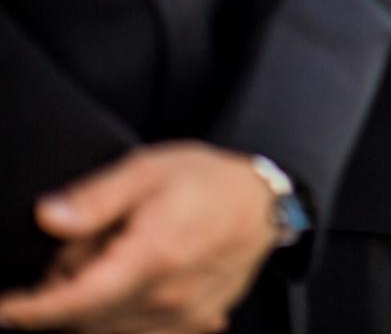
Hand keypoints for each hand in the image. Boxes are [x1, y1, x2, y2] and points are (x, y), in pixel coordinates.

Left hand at [0, 142, 278, 332]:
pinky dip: (121, 315)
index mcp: (152, 256)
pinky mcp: (195, 322)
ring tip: (112, 259)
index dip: (31, 310)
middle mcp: (167, 295)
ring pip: (112, 328)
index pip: (76, 301)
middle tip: (79, 250)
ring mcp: (184, 315)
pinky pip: (141, 331)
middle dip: (65, 293)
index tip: (5, 310)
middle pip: (87, 316)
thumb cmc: (211, 181)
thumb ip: (96, 197)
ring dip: (92, 306)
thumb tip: (49, 218)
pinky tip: (133, 283)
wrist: (267, 202)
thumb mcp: (149, 169)